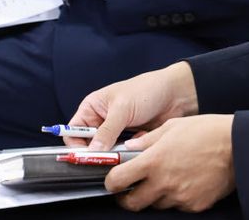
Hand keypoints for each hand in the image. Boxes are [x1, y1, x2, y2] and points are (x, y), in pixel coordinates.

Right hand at [66, 62, 198, 149]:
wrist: (175, 94)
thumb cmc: (147, 90)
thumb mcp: (123, 108)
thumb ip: (107, 130)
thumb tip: (92, 152)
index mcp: (92, 108)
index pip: (73, 133)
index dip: (76, 146)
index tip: (85, 157)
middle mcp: (101, 121)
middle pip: (89, 146)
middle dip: (98, 153)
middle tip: (107, 158)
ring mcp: (116, 132)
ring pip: (107, 153)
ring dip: (116, 153)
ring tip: (127, 147)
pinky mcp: (129, 141)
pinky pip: (122, 155)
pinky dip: (130, 152)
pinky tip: (140, 141)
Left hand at [107, 114, 234, 212]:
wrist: (237, 146)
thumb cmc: (207, 131)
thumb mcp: (173, 126)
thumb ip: (148, 139)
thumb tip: (129, 147)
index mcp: (154, 160)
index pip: (118, 181)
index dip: (112, 181)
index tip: (113, 179)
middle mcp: (163, 182)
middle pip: (132, 203)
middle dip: (127, 198)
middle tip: (130, 189)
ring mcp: (178, 197)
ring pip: (155, 204)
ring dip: (154, 195)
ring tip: (165, 178)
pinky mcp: (193, 206)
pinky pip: (177, 206)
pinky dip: (176, 197)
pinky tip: (184, 182)